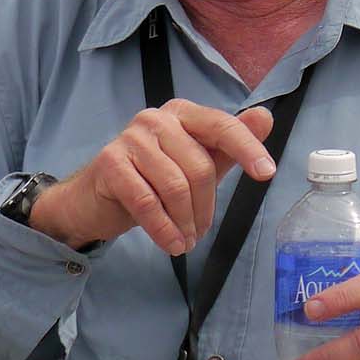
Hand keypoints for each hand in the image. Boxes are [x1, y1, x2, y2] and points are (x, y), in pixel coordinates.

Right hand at [28, 99, 276, 253]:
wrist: (93, 200)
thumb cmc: (149, 180)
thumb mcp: (194, 164)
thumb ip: (228, 146)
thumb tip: (266, 118)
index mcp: (182, 113)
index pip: (221, 126)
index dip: (247, 149)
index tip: (266, 173)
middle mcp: (156, 118)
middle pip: (199, 167)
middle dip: (205, 208)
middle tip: (200, 233)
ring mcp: (130, 138)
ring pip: (174, 187)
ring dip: (185, 223)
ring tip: (185, 241)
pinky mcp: (110, 163)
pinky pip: (146, 202)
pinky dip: (163, 229)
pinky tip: (171, 245)